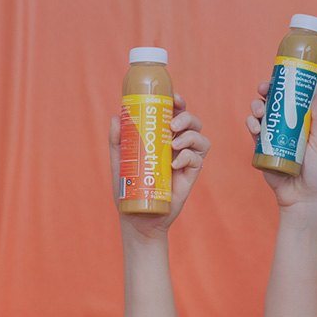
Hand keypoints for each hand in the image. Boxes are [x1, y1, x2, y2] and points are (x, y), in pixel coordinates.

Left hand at [109, 92, 210, 240]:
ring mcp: (185, 160)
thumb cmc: (129, 187)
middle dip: (187, 117)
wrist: (136, 218)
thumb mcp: (119, 161)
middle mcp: (178, 145)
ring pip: (201, 139)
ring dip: (190, 136)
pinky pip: (198, 160)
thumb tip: (116, 117)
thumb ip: (117, 140)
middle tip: (172, 125)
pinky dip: (188, 157)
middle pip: (193, 122)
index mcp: (163, 137)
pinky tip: (174, 163)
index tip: (174, 98)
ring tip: (173, 145)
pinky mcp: (190, 176)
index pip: (176, 114)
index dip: (179, 103)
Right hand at [246, 81, 316, 215]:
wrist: (300, 196)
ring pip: (258, 113)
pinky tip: (255, 128)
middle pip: (270, 101)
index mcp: (299, 120)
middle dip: (263, 92)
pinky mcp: (260, 146)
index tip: (276, 78)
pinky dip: (250, 124)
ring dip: (255, 107)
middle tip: (263, 90)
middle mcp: (283, 124)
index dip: (281, 85)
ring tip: (260, 114)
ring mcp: (270, 134)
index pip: (288, 97)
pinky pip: (252, 130)